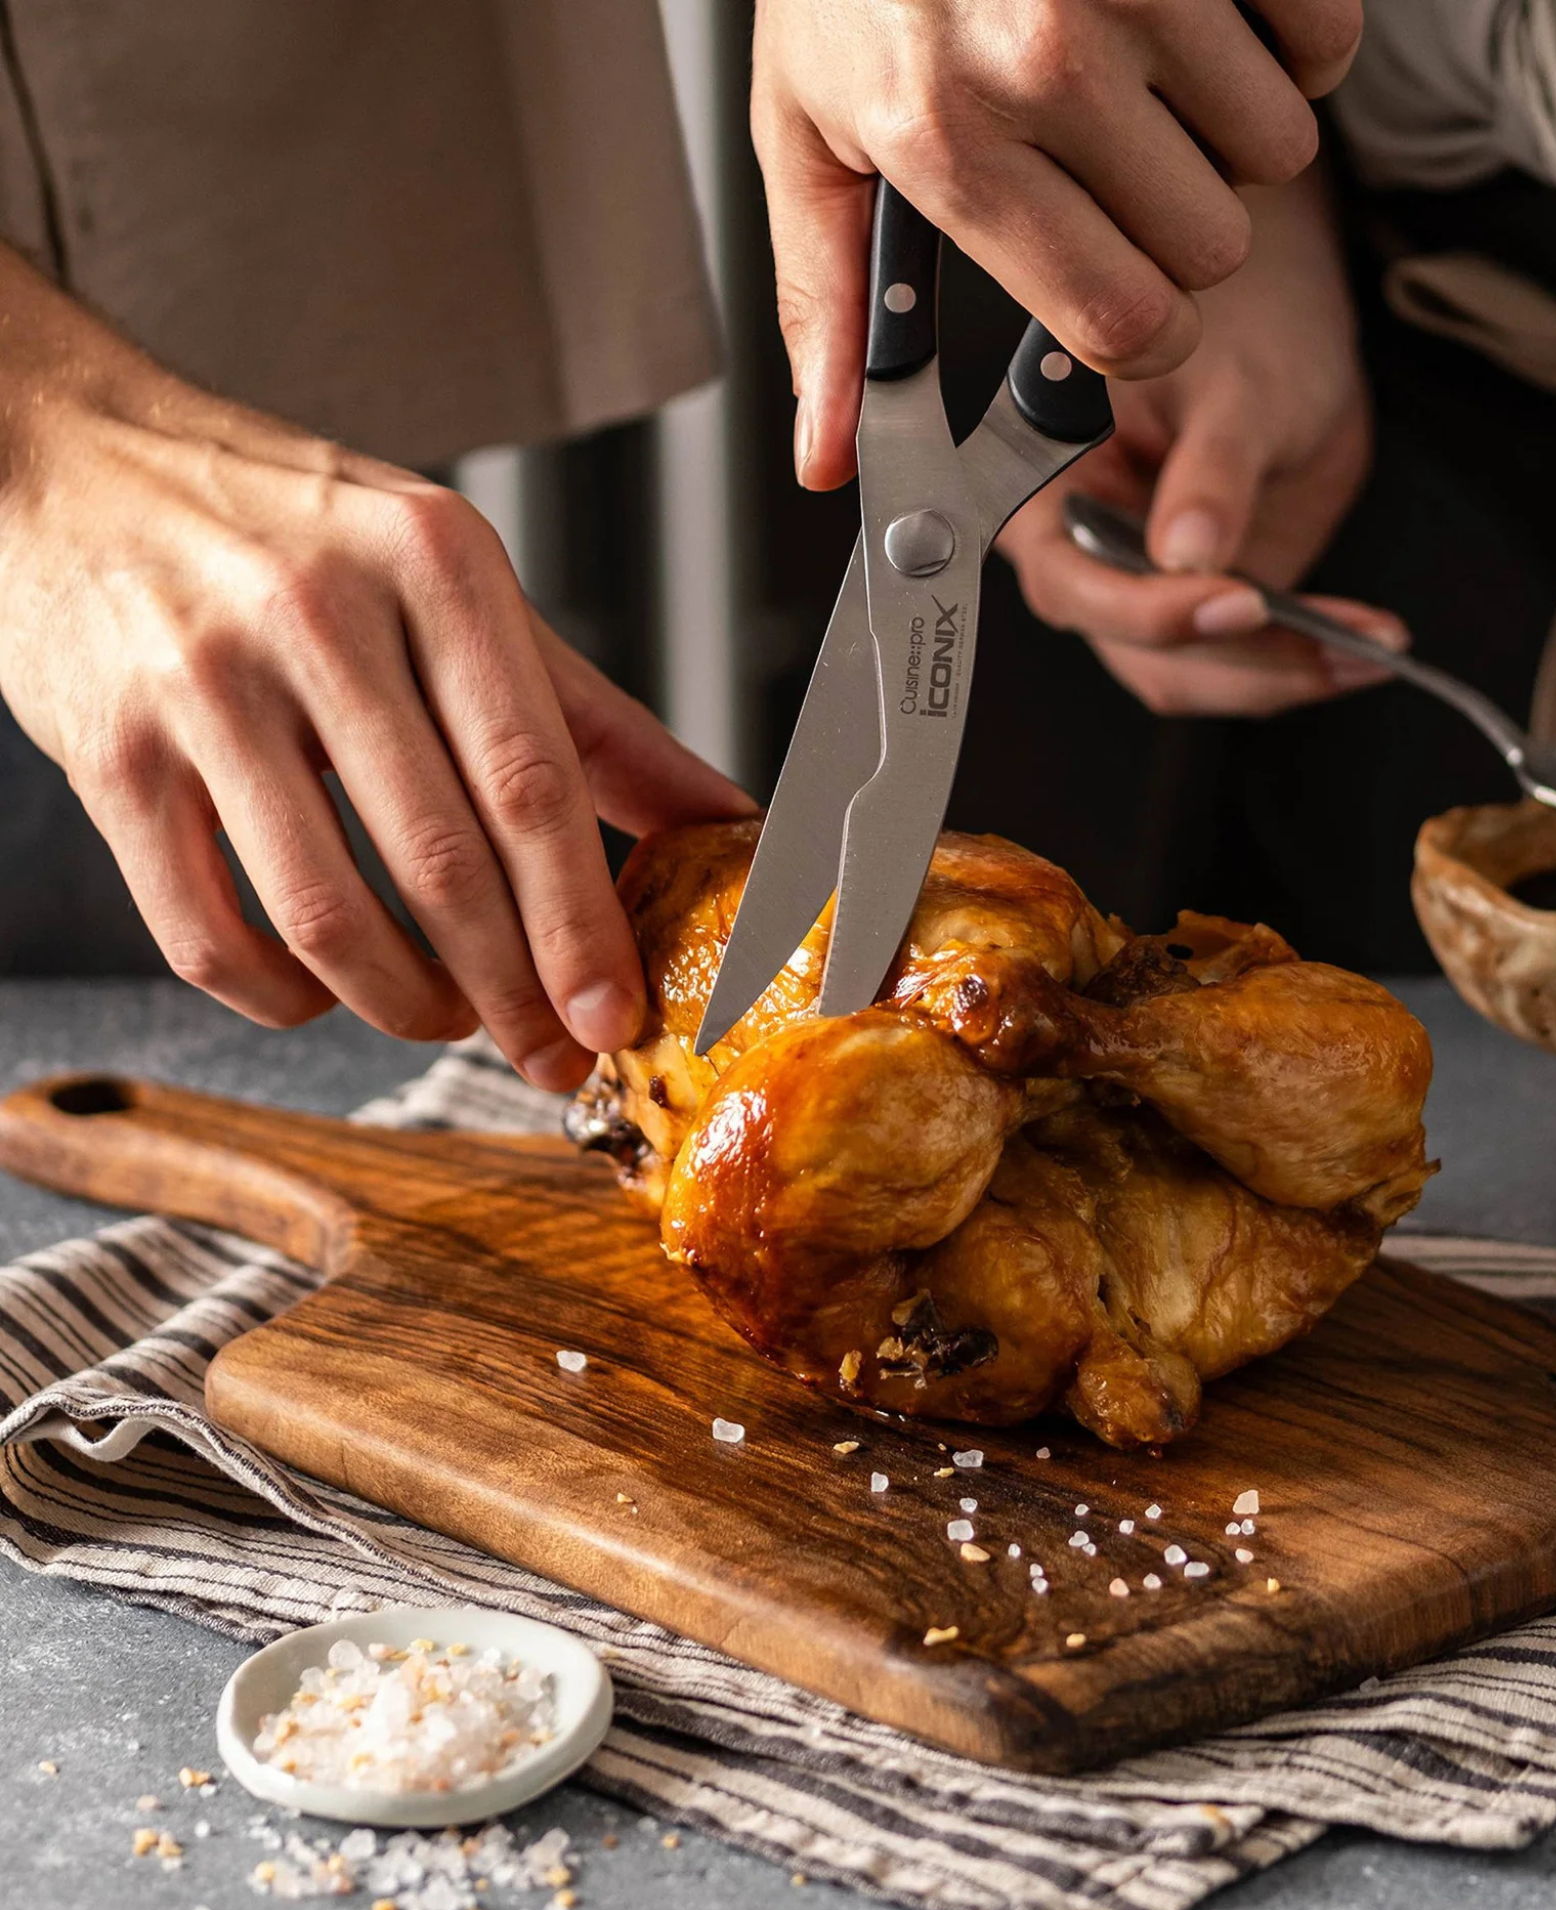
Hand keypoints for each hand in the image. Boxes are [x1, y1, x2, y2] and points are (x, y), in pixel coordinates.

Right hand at [0, 246, 752, 1091]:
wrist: (76, 461)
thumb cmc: (301, 535)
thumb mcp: (462, 590)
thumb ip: (596, 719)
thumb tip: (732, 823)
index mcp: (435, 566)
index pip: (532, 782)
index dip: (582, 922)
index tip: (617, 1012)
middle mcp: (319, 616)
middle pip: (442, 863)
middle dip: (514, 993)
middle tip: (553, 1056)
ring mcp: (202, 686)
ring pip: (326, 916)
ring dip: (407, 1005)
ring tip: (453, 1019)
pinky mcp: (109, 754)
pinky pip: (203, 933)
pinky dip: (282, 998)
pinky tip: (327, 993)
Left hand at [753, 0, 1362, 489]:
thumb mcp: (807, 135)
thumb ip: (829, 305)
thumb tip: (832, 459)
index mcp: (952, 144)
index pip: (1123, 319)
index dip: (1143, 334)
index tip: (1131, 307)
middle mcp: (1046, 64)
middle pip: (1212, 247)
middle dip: (1182, 228)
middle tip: (1120, 163)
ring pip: (1277, 148)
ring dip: (1233, 133)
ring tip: (1152, 79)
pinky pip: (1324, 39)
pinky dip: (1289, 42)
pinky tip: (1211, 24)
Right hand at [997, 166, 1401, 715]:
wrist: (1284, 320)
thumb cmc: (1242, 322)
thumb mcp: (1236, 386)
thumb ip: (1212, 470)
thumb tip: (1186, 557)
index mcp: (1048, 489)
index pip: (1076, 583)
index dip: (1150, 611)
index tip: (1240, 602)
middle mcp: (1085, 554)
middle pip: (1138, 651)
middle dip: (1241, 661)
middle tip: (1335, 646)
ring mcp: (1144, 587)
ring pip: (1192, 673)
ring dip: (1282, 674)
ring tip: (1367, 651)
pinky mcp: (1201, 605)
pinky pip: (1239, 660)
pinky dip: (1299, 662)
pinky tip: (1363, 648)